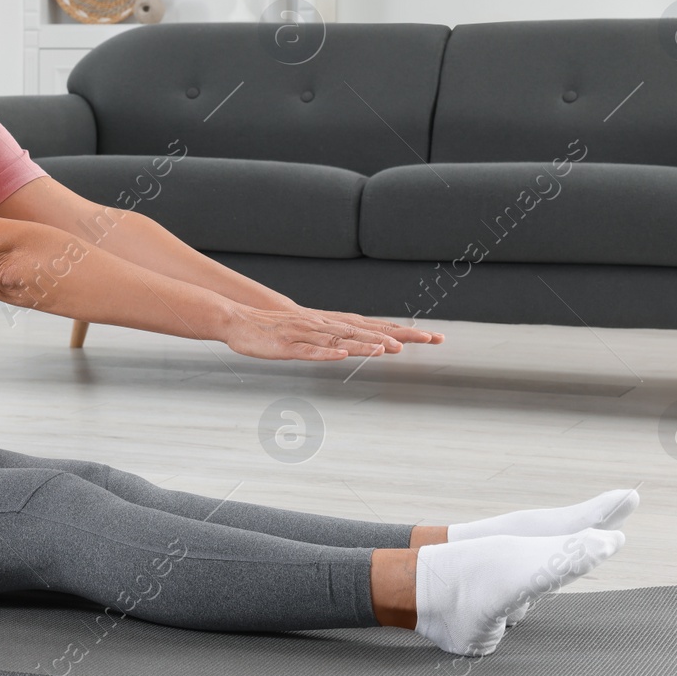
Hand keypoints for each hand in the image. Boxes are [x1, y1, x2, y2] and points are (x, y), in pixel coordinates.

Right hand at [220, 304, 442, 361]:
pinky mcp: (290, 347)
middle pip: (368, 331)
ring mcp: (310, 336)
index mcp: (336, 326)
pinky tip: (344, 354)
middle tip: (429, 338)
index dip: (405, 332)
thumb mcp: (314, 336)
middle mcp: (328, 327)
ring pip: (343, 340)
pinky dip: (328, 353)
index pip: (377, 328)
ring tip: (391, 349)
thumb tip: (363, 346)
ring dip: (367, 344)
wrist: (243, 320)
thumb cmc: (280, 331)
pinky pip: (312, 351)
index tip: (433, 337)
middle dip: (399, 335)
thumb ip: (338, 340)